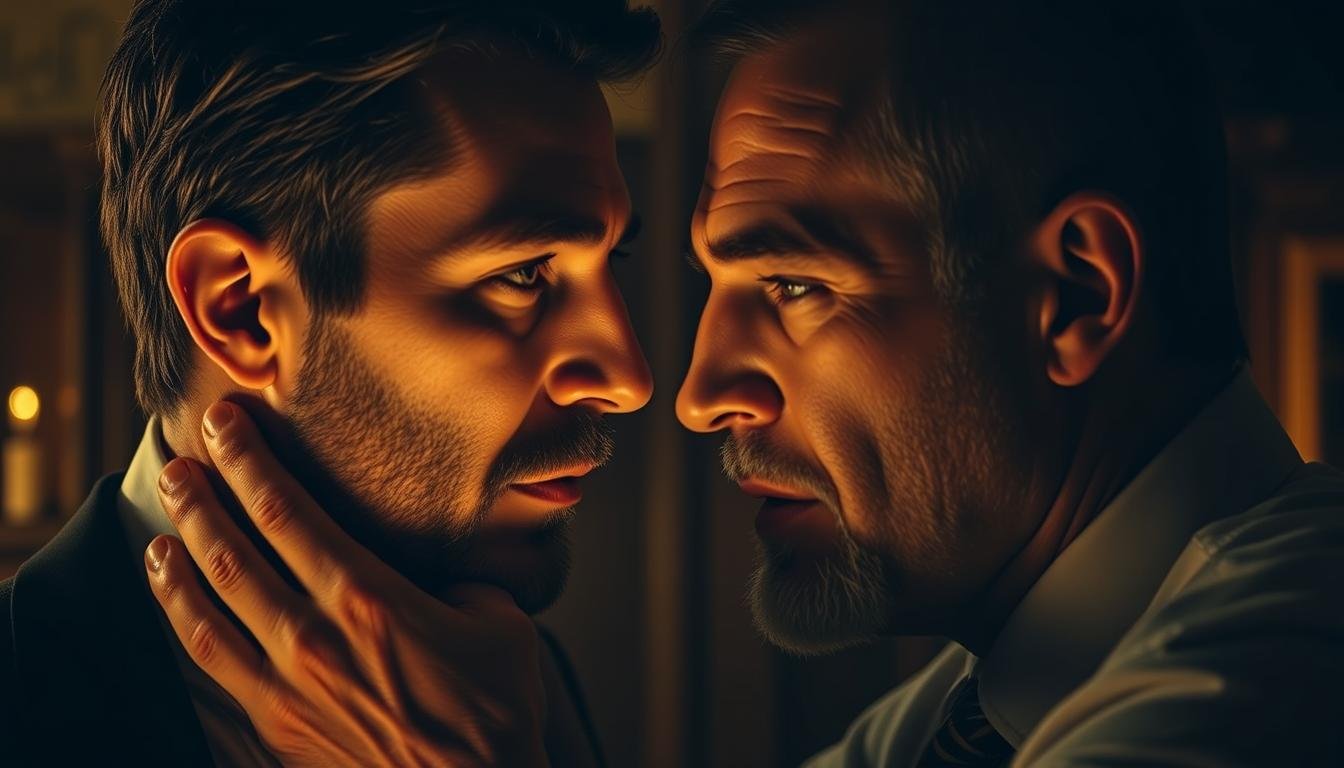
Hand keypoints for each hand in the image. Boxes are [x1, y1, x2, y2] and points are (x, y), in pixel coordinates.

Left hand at [145, 401, 548, 766]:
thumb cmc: (495, 709)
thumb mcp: (498, 623)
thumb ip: (457, 586)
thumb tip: (438, 577)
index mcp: (370, 599)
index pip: (287, 513)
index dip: (249, 462)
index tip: (226, 424)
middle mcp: (316, 638)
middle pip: (233, 552)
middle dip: (200, 499)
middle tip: (180, 462)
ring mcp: (288, 687)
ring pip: (207, 611)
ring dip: (178, 562)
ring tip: (160, 530)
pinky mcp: (277, 727)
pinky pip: (213, 667)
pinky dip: (186, 626)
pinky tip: (178, 604)